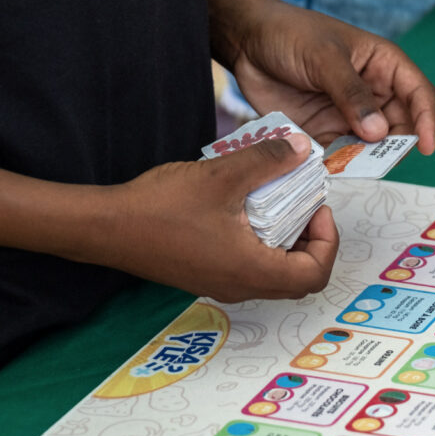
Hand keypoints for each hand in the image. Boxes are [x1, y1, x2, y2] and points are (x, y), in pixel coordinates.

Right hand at [101, 134, 337, 301]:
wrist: (106, 228)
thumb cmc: (161, 207)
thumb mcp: (222, 175)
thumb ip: (267, 161)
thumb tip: (301, 149)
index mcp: (252, 271)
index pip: (314, 274)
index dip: (327, 241)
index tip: (317, 207)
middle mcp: (241, 286)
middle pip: (298, 278)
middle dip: (311, 241)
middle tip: (304, 205)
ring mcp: (222, 284)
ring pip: (274, 274)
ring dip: (286, 242)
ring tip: (278, 202)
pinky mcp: (207, 275)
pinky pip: (250, 268)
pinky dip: (262, 244)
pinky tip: (247, 209)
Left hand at [230, 2, 434, 154]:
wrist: (247, 41)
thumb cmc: (291, 35)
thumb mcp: (325, 58)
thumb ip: (352, 94)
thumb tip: (378, 132)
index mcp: (383, 65)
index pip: (418, 94)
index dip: (428, 120)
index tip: (427, 146)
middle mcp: (373, 93)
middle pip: (401, 126)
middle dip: (396, 145)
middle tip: (382, 159)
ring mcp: (350, 115)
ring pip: (372, 146)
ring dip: (368, 159)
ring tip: (354, 165)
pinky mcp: (326, 132)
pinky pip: (342, 155)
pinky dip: (342, 164)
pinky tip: (333, 168)